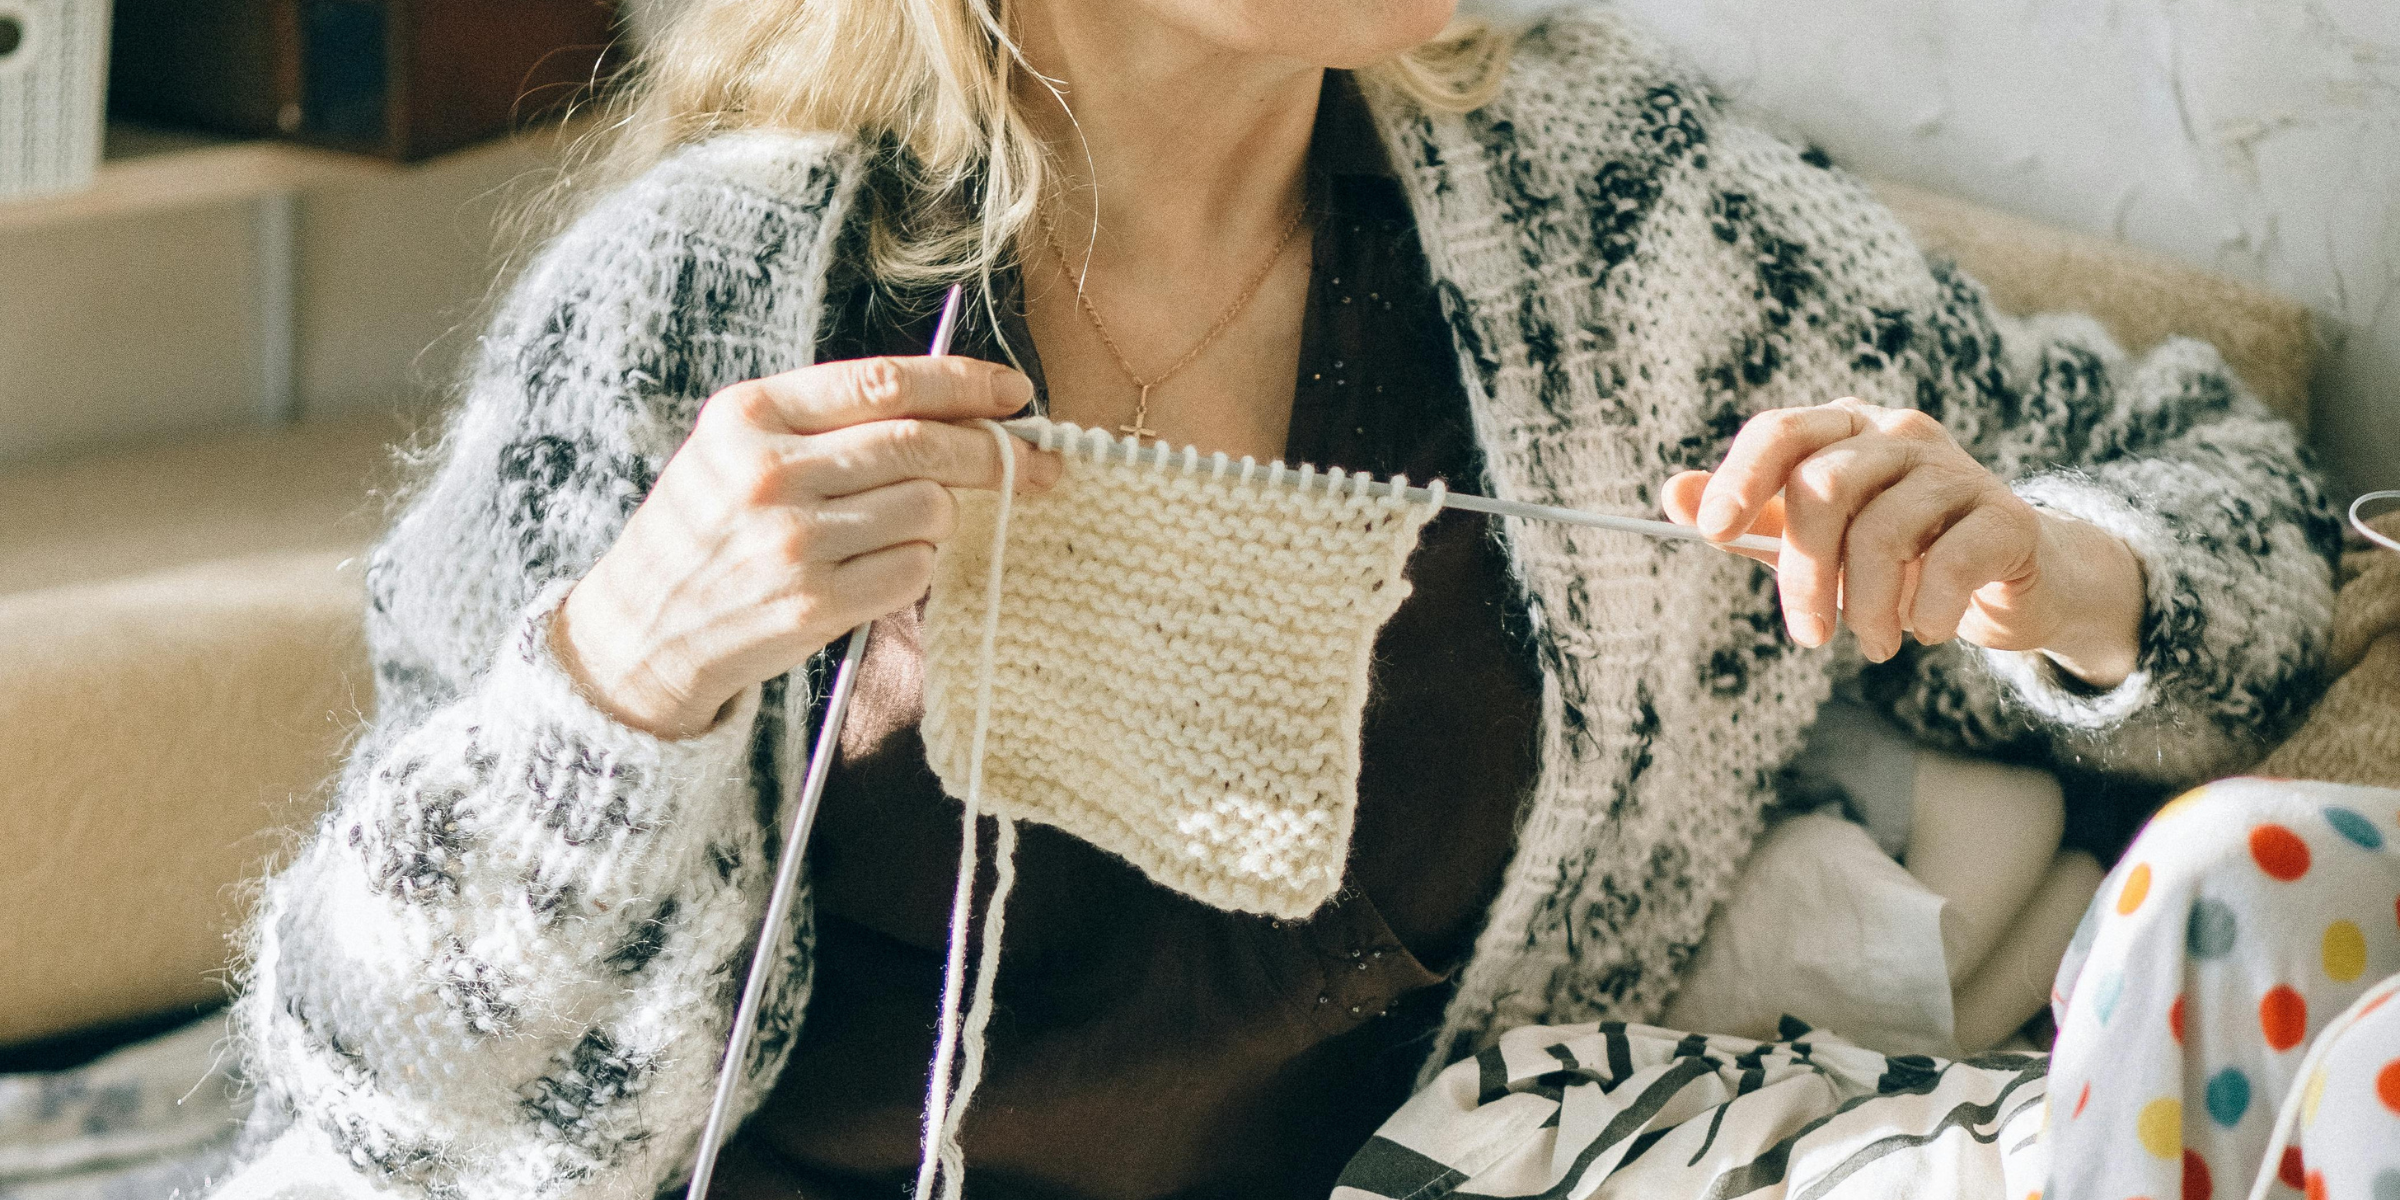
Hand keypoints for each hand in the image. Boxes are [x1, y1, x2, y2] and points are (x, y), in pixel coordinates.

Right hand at [551, 357, 1059, 738]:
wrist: (637, 633)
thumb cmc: (703, 533)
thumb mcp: (734, 450)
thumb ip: (824, 421)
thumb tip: (952, 407)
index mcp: (749, 415)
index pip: (884, 383)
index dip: (964, 384)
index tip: (1014, 392)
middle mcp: (769, 471)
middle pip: (922, 443)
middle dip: (994, 451)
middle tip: (1036, 464)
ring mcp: (793, 540)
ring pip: (929, 508)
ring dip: (942, 519)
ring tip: (907, 529)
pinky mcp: (815, 603)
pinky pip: (914, 570)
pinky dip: (918, 567)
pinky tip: (883, 570)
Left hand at [1661, 398, 2144, 687]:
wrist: (2010, 581)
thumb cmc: (1897, 557)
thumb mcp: (1815, 539)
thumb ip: (1751, 520)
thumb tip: (1672, 495)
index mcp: (1845, 431)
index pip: (1781, 432)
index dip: (1740, 478)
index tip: (1710, 533)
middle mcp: (1899, 435)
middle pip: (1824, 486)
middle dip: (1804, 574)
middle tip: (1810, 635)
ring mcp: (1956, 471)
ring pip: (1883, 532)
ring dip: (1867, 606)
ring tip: (1875, 641)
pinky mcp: (2006, 517)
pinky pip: (1950, 563)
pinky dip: (1925, 613)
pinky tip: (1925, 631)